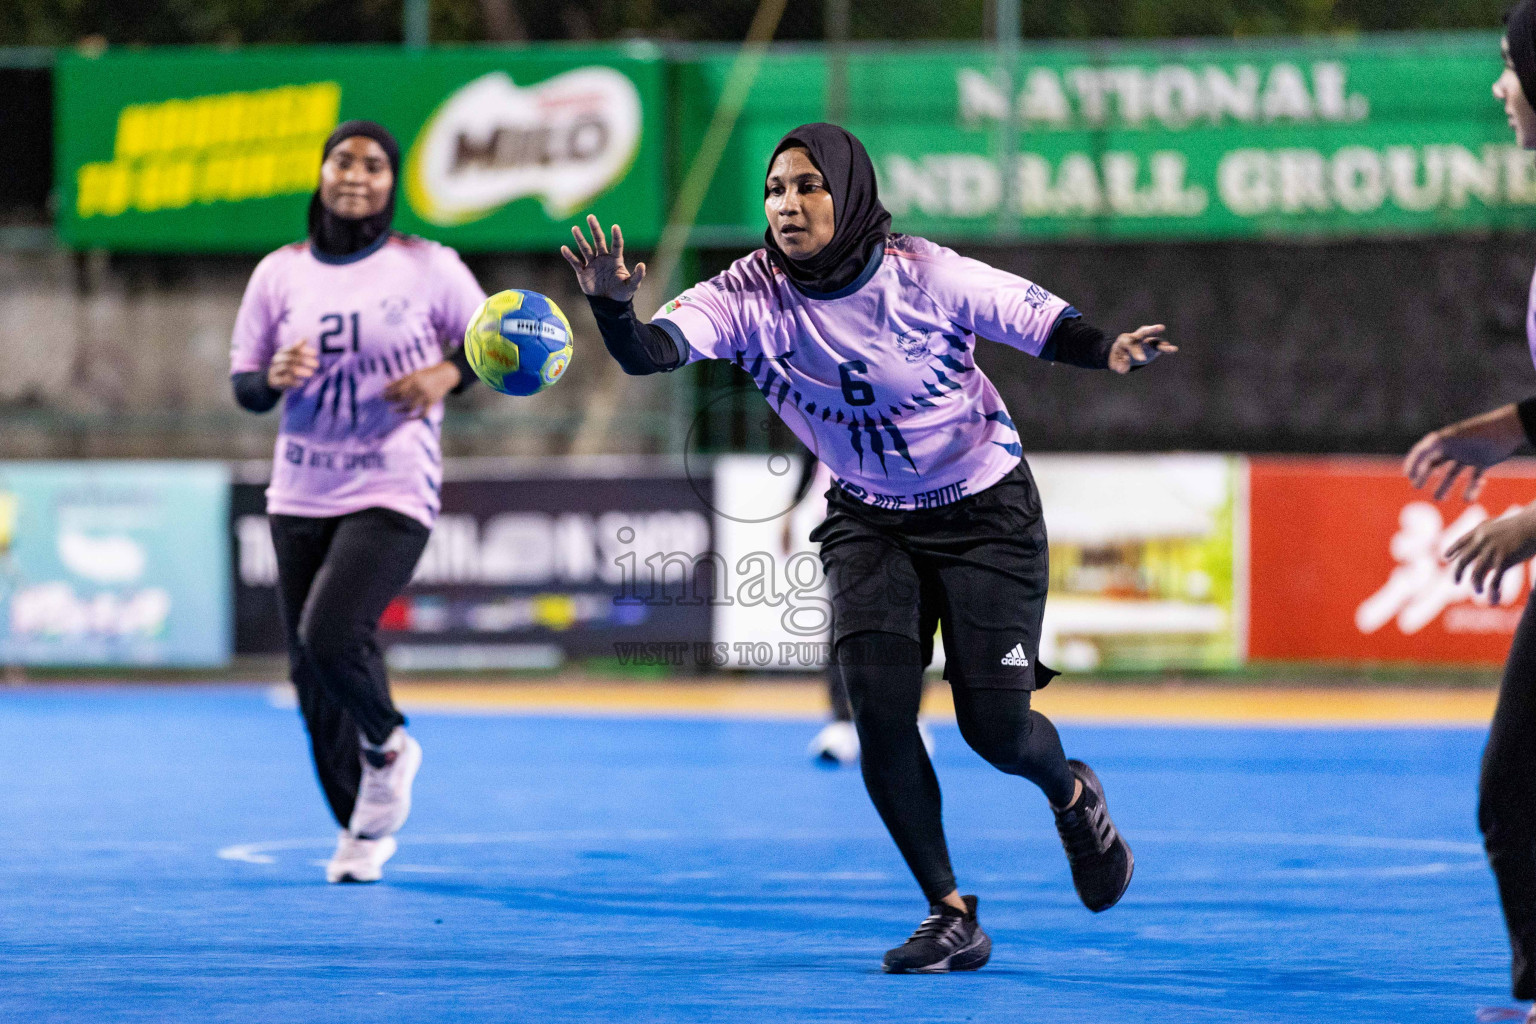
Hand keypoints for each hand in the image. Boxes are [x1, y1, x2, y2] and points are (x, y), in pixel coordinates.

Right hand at [267, 339, 317, 389]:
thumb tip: (306, 337)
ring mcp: (275, 369)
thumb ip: (298, 347)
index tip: (316, 353)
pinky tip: (301, 383)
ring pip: (287, 368)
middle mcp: (277, 360)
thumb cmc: (286, 364)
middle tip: (317, 364)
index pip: (293, 349)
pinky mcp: (275, 380)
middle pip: (290, 358)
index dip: (304, 350)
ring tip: (311, 373)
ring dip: (300, 370)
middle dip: (304, 361)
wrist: (272, 379)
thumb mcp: (291, 355)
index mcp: (281, 352)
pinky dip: (293, 381)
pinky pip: (284, 380)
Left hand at [384, 361, 459, 417]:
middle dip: (391, 399)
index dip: (389, 392)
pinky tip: (407, 418)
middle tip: (384, 400)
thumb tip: (385, 386)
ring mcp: (426, 396)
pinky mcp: (431, 403)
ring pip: (410, 407)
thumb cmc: (426, 374)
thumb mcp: (413, 374)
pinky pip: (423, 414)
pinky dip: (415, 418)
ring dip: (400, 410)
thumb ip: (400, 380)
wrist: (444, 376)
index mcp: (414, 380)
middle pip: (402, 397)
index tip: (381, 395)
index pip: (398, 388)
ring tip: (392, 410)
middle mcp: (419, 388)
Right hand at [561, 214, 645, 301]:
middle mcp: (603, 258)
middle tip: (590, 217)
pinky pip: (575, 262)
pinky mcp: (583, 272)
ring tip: (575, 228)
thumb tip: (642, 265)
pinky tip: (564, 248)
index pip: (616, 244)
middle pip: (599, 240)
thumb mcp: (632, 285)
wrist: (608, 304)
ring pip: (585, 248)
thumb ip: (637, 276)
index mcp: (615, 259)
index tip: (615, 227)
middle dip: (594, 229)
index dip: (616, 236)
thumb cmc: (622, 293)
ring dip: (580, 239)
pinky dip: (569, 256)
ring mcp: (592, 264)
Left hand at [1108, 325, 1174, 373]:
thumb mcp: (1115, 362)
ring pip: (1155, 340)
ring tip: (1172, 348)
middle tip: (1161, 327)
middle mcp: (1136, 337)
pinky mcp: (1153, 347)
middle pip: (1143, 332)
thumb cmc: (1119, 356)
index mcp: (1125, 340)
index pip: (1130, 343)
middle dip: (1152, 330)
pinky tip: (1173, 350)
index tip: (1141, 360)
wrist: (1124, 353)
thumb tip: (1124, 369)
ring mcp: (1146, 341)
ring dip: (1163, 343)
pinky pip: (1161, 347)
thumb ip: (1119, 365)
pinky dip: (1167, 349)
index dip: (1136, 351)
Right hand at [1405, 404, 1525, 501]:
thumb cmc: (1476, 435)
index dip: (1413, 464)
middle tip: (1418, 487)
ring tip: (1440, 498)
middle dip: (1425, 475)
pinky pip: (1473, 477)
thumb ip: (1426, 453)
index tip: (1409, 477)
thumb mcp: (1446, 442)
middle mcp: (1454, 447)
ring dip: (1445, 486)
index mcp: (1443, 440)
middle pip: (1434, 463)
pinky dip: (1470, 489)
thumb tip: (1411, 470)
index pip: (1422, 452)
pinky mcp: (1483, 461)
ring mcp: (1468, 455)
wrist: (1508, 430)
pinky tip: (1468, 498)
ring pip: (1452, 473)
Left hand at [1445, 508, 1535, 604]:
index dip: (1452, 550)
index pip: (1460, 542)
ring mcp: (1492, 551)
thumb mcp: (1499, 527)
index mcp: (1480, 531)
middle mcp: (1482, 541)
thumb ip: (1487, 536)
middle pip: (1463, 560)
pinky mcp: (1504, 560)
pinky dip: (1493, 591)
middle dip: (1457, 573)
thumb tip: (1479, 548)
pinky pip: (1494, 580)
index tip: (1446, 558)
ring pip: (1476, 573)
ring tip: (1478, 591)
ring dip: (1475, 585)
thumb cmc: (1521, 526)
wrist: (1535, 525)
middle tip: (1456, 582)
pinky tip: (1494, 599)